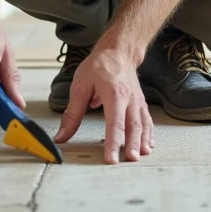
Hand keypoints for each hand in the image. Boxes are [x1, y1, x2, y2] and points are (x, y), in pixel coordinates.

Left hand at [55, 47, 154, 163]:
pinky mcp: (140, 102)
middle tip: (129, 161)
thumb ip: (72, 114)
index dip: (113, 142)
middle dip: (131, 144)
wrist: (118, 50)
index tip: (111, 158)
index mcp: (114, 93)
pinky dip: (149, 134)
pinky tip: (148, 145)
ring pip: (142, 124)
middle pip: (132, 125)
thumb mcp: (80, 86)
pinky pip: (147, 120)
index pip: (114, 122)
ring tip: (140, 156)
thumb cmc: (99, 66)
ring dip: (142, 141)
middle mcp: (129, 98)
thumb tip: (61, 136)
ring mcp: (137, 100)